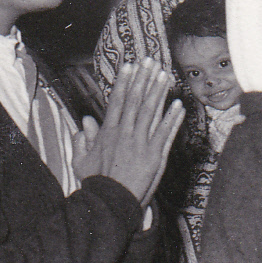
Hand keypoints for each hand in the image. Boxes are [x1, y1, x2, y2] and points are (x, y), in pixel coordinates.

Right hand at [72, 61, 185, 203]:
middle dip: (144, 79)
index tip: (130, 66)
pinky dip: (173, 118)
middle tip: (151, 61)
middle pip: (136, 100)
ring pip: (151, 112)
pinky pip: (165, 132)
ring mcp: (141, 142)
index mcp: (109, 132)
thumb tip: (85, 121)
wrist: (110, 201)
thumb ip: (83, 139)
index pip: (118, 101)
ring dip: (159, 92)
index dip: (125, 82)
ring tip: (166, 75)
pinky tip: (179, 104)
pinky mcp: (155, 155)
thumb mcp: (82, 159)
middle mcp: (125, 133)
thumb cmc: (96, 182)